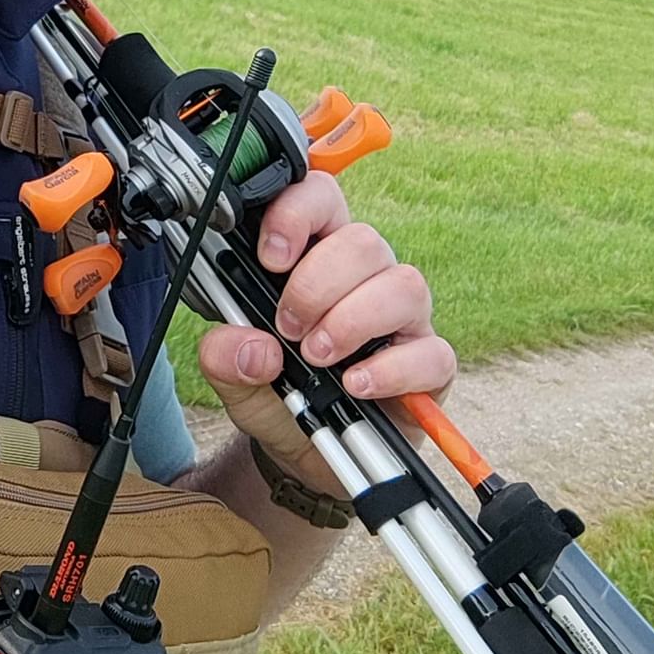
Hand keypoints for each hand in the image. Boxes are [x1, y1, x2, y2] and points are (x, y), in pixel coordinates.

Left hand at [196, 170, 455, 481]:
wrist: (306, 454)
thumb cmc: (278, 395)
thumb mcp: (233, 376)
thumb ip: (224, 355)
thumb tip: (250, 345)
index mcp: (316, 257)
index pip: (321, 198)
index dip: (298, 213)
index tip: (271, 256)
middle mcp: (365, 278)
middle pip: (363, 241)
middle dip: (317, 284)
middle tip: (288, 327)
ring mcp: (403, 319)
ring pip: (403, 285)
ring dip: (352, 321)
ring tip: (318, 356)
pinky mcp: (429, 365)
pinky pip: (430, 352)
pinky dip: (389, 370)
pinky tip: (355, 385)